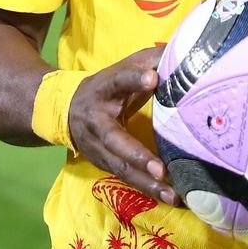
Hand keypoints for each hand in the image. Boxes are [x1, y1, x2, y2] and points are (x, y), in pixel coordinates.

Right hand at [67, 46, 177, 206]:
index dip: (133, 79)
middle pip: (115, 140)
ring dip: (146, 183)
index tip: (152, 78)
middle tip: (160, 169)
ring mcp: (98, 147)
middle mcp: (98, 121)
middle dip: (137, 155)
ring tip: (171, 194)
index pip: (119, 81)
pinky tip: (167, 197)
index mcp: (104, 89)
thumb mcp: (121, 68)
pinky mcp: (103, 164)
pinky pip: (126, 178)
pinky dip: (146, 190)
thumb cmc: (106, 86)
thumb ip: (149, 59)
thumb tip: (183, 51)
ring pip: (121, 167)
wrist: (63, 110)